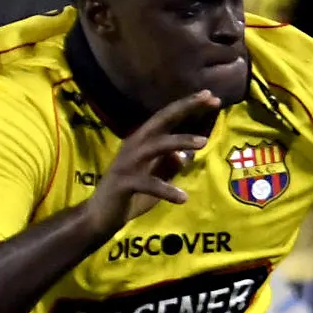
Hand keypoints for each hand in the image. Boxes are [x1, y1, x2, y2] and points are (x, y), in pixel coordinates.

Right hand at [94, 91, 216, 227]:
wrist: (101, 216)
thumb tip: (187, 155)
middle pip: (161, 120)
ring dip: (179, 141)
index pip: (167, 118)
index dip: (188, 106)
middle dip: (185, 109)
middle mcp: (135, 145)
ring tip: (203, 143)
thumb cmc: (131, 194)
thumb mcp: (156, 177)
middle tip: (211, 100)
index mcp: (143, 141)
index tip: (212, 96)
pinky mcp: (124, 183)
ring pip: (155, 146)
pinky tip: (182, 197)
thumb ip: (170, 165)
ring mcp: (128, 163)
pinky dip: (166, 190)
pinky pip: (148, 184)